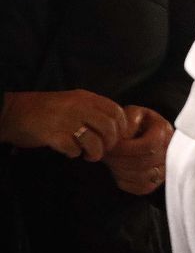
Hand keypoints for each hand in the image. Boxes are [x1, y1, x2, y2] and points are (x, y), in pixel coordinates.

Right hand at [0, 90, 127, 160]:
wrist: (14, 112)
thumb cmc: (46, 110)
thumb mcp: (73, 101)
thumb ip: (92, 109)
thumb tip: (115, 126)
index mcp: (85, 97)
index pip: (116, 111)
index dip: (122, 127)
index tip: (119, 138)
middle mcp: (78, 106)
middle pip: (109, 127)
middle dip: (111, 143)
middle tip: (104, 150)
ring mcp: (65, 120)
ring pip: (94, 140)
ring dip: (95, 152)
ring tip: (89, 155)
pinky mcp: (52, 135)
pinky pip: (73, 149)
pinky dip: (75, 154)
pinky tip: (70, 152)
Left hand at [104, 106, 173, 195]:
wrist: (140, 136)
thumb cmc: (134, 124)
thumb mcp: (131, 114)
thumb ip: (128, 120)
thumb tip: (125, 136)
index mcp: (164, 131)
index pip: (150, 145)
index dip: (128, 148)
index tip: (111, 146)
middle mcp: (169, 151)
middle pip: (145, 162)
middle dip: (120, 159)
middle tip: (106, 154)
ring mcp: (165, 168)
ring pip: (142, 176)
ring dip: (120, 170)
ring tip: (110, 161)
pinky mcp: (156, 182)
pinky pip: (141, 187)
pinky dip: (126, 181)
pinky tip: (118, 171)